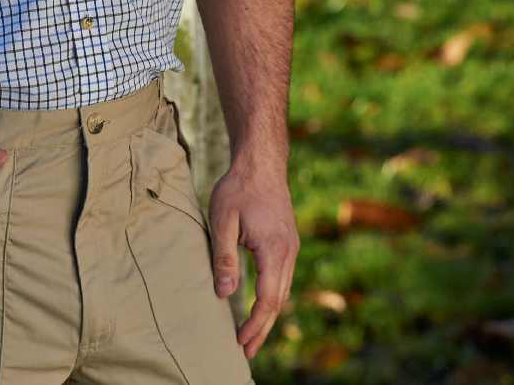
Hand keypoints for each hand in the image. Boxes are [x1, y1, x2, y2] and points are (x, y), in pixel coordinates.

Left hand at [207, 157, 299, 359]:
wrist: (261, 162)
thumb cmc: (238, 187)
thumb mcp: (222, 219)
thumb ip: (224, 256)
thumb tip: (224, 294)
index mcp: (274, 249)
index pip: (267, 299)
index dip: (254, 325)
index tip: (240, 343)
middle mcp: (289, 252)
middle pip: (278, 301)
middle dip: (262, 329)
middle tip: (246, 351)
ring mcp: (291, 247)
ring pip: (283, 291)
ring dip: (268, 316)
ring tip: (251, 336)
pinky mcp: (288, 242)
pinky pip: (282, 278)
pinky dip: (272, 297)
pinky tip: (260, 305)